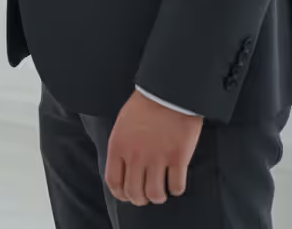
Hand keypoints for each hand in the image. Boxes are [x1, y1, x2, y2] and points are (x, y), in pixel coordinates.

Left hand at [105, 90, 202, 206]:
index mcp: (118, 147)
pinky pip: (176, 186)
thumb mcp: (122, 124)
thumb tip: (123, 167)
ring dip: (158, 197)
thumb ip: (121, 147)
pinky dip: (176, 189)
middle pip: (134, 192)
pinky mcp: (177, 158)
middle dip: (140, 199)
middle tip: (146, 197)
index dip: (121, 194)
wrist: (168, 92)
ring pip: (155, 194)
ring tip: (162, 192)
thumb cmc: (144, 105)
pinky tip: (176, 183)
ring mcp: (157, 158)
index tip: (127, 196)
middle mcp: (135, 156)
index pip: (114, 182)